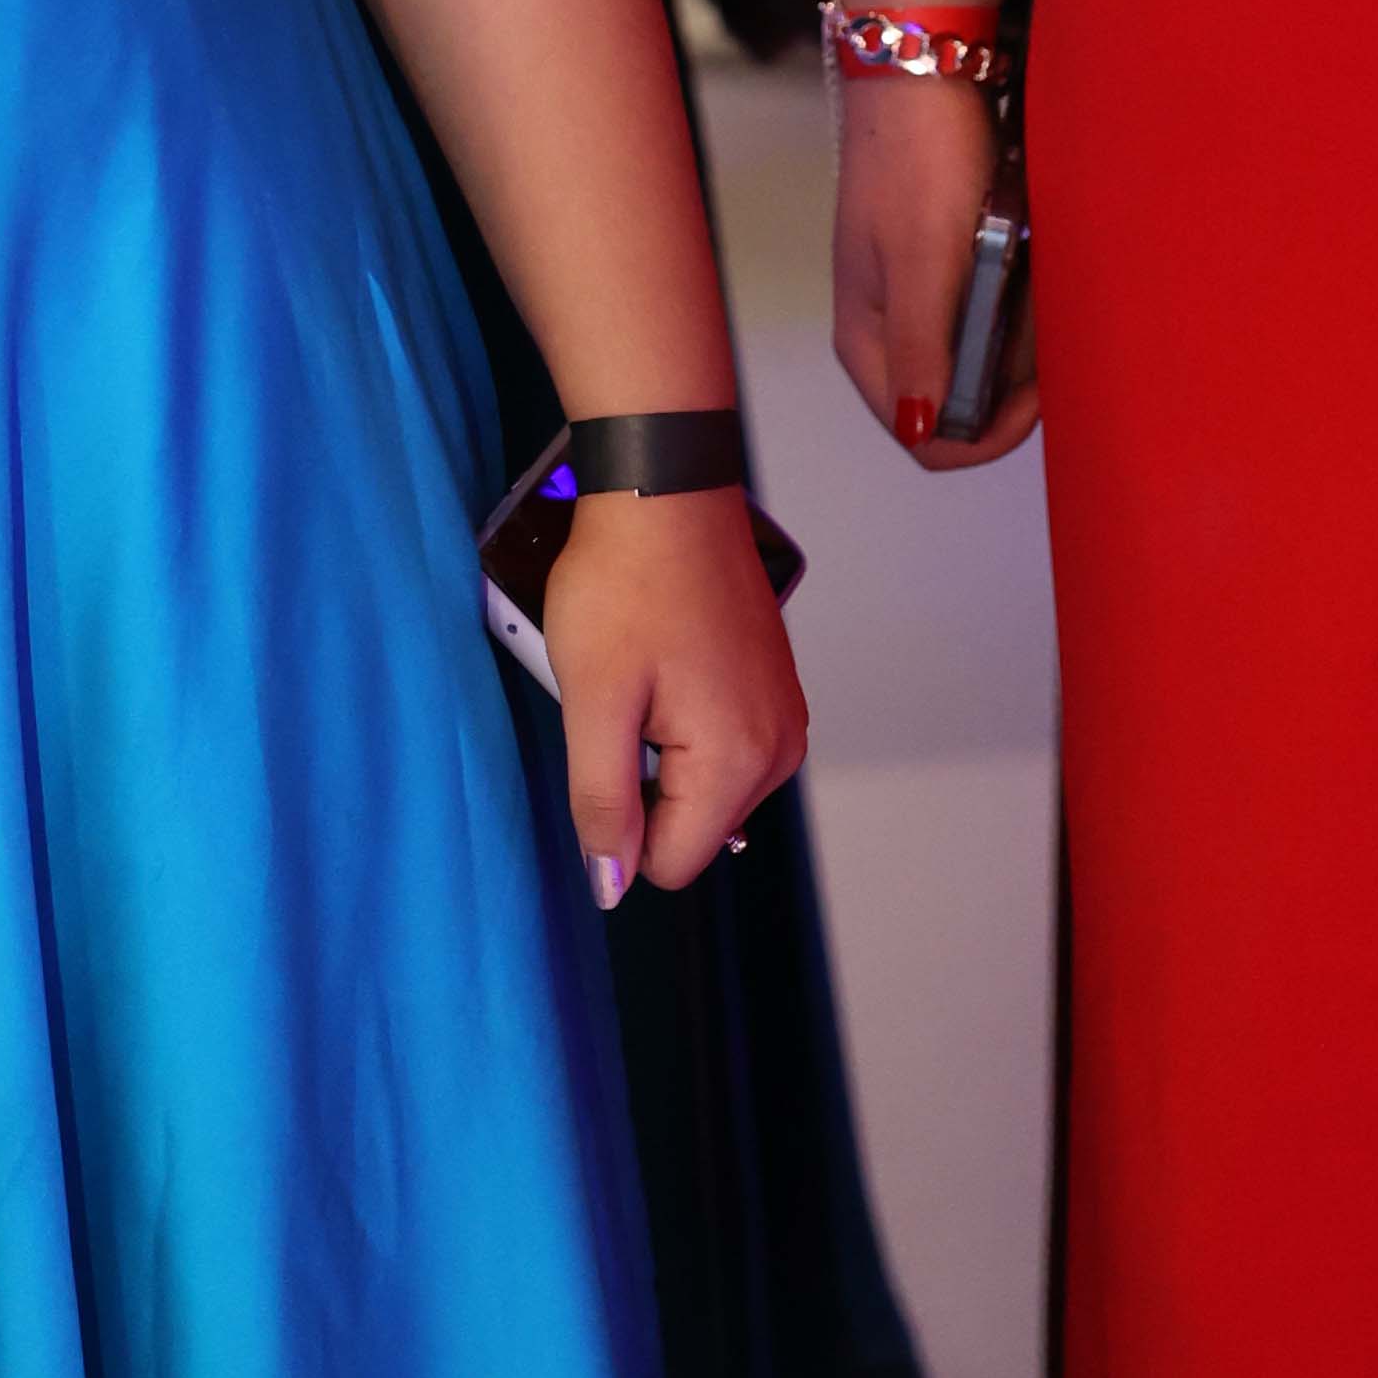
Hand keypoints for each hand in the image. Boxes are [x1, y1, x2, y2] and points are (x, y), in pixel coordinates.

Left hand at [543, 486, 806, 898]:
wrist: (667, 490)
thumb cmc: (626, 582)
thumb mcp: (593, 700)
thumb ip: (602, 804)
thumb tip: (611, 886)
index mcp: (736, 761)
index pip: (669, 864)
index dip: (618, 823)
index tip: (605, 746)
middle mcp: (778, 749)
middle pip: (692, 828)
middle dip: (644, 782)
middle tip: (623, 700)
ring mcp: (784, 717)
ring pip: (705, 789)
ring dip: (663, 752)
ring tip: (645, 677)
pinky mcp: (778, 690)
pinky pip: (723, 746)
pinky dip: (686, 722)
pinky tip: (666, 665)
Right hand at [831, 72, 1037, 472]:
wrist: (926, 68)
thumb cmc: (917, 160)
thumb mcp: (923, 261)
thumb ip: (921, 349)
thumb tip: (919, 430)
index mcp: (867, 340)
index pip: (925, 434)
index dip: (985, 433)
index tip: (1034, 397)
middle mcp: (890, 329)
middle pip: (963, 399)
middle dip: (1012, 370)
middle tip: (1038, 310)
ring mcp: (921, 298)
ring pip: (986, 357)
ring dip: (1022, 327)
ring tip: (1032, 266)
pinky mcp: (951, 267)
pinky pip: (996, 311)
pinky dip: (1021, 294)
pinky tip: (1028, 253)